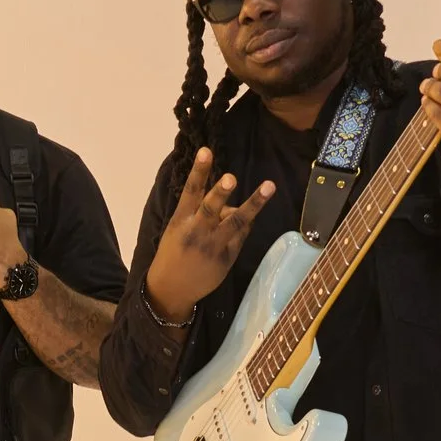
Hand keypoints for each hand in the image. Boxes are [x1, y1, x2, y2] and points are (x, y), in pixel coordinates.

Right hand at [142, 148, 276, 319]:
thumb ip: (200, 213)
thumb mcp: (178, 229)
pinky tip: (252, 215)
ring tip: (269, 186)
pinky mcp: (227, 258)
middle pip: (211, 208)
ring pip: (236, 222)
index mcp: (181, 221)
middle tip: (230, 177)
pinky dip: (248, 222)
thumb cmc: (174, 253)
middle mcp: (197, 231)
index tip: (206, 151)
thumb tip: (228, 203)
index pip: (190, 191)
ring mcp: (213, 245)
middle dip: (221, 193)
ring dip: (254, 203)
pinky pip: (242, 235)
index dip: (199, 171)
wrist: (172, 289)